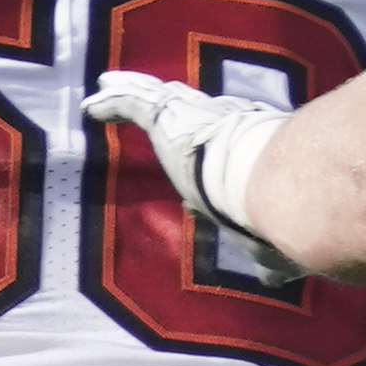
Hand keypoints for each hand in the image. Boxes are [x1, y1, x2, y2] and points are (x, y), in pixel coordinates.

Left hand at [83, 70, 292, 262]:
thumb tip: (276, 283)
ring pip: (159, 98)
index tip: (190, 161)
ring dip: (134, 91)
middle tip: (160, 101)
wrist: (268, 187)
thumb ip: (268, 262)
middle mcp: (219, 134)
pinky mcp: (166, 115)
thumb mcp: (270, 246)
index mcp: (241, 163)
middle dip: (173, 105)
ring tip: (110, 82)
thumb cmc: (271, 218)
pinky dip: (110, 104)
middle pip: (190, 113)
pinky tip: (89, 108)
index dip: (204, 154)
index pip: (219, 153)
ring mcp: (192, 119)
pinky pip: (131, 104)